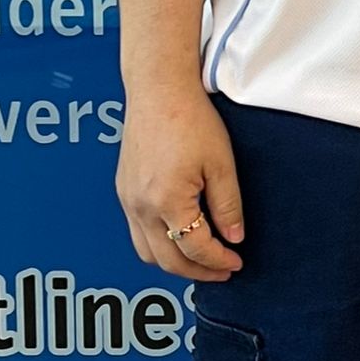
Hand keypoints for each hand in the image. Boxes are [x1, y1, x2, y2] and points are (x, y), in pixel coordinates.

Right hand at [117, 83, 245, 282]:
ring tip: (200, 259)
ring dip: (174, 262)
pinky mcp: (123, 190)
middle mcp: (141, 207)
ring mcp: (128, 200)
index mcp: (167, 201)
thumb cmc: (190, 119)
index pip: (195, 248)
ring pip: (147, 252)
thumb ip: (227, 205)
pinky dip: (158, 244)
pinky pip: (137, 232)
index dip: (218, 260)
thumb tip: (234, 237)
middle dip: (197, 271)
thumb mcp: (221, 162)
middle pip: (167, 260)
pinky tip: (178, 235)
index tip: (236, 262)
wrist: (158, 89)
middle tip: (222, 270)